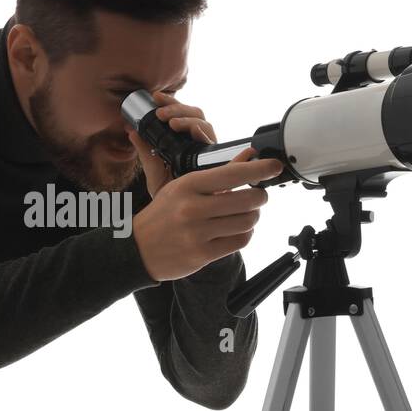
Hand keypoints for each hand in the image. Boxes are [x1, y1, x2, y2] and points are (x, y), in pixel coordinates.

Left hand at [125, 90, 218, 197]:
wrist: (183, 217)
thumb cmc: (171, 195)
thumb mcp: (153, 170)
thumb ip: (145, 150)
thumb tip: (130, 130)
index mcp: (184, 141)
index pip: (180, 114)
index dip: (169, 102)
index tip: (154, 96)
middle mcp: (198, 142)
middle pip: (194, 114)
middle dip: (177, 108)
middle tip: (159, 113)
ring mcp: (207, 149)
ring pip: (203, 122)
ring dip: (186, 118)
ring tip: (171, 122)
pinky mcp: (217, 159)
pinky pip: (212, 140)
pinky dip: (202, 132)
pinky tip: (193, 132)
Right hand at [131, 147, 283, 281]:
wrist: (137, 248)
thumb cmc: (163, 214)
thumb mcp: (185, 187)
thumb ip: (219, 173)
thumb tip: (249, 156)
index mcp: (188, 185)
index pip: (233, 173)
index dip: (259, 169)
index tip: (274, 166)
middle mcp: (192, 208)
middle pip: (247, 199)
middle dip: (259, 197)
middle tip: (257, 196)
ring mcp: (197, 233)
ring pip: (247, 221)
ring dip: (253, 217)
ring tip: (246, 214)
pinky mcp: (202, 254)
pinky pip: (240, 241)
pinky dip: (245, 234)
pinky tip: (237, 230)